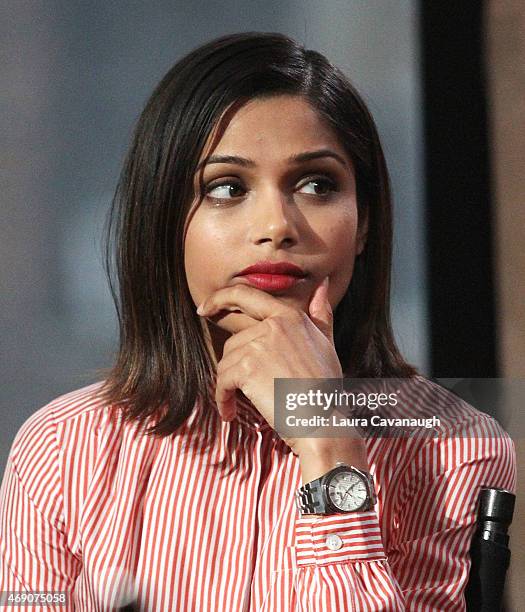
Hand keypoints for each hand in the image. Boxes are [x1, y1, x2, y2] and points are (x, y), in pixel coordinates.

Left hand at [196, 276, 342, 454]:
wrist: (323, 421)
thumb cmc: (325, 388)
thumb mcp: (327, 344)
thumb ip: (320, 314)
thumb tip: (322, 285)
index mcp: (290, 316)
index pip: (246, 295)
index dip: (220, 298)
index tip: (204, 308)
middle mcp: (274, 325)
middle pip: (235, 341)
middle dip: (235, 366)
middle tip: (236, 387)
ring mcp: (259, 345)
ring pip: (226, 362)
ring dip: (230, 386)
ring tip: (240, 404)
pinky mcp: (247, 368)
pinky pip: (222, 381)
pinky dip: (223, 399)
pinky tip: (230, 412)